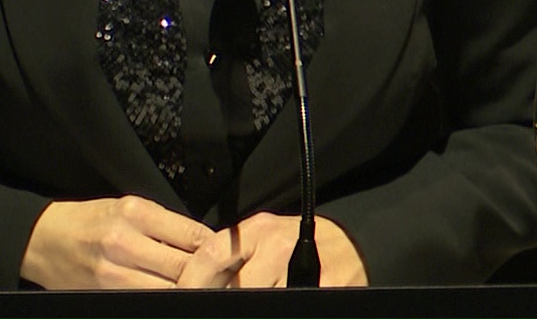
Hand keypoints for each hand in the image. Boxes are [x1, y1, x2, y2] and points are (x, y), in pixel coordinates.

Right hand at [20, 196, 217, 288]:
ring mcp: (114, 273)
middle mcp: (124, 242)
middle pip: (185, 268)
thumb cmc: (89, 221)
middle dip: (208, 275)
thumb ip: (165, 225)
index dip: (216, 249)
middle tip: (225, 278)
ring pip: (169, 291)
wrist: (43, 240)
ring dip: (189, 291)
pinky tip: (172, 295)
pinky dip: (164, 299)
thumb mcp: (127, 207)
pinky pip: (146, 301)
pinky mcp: (106, 294)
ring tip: (202, 289)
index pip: (193, 235)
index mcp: (134, 213)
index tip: (228, 255)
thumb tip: (206, 242)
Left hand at [177, 213, 368, 287]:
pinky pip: (294, 303)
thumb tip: (196, 283)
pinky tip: (283, 304)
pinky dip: (283, 306)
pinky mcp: (330, 286)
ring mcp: (305, 265)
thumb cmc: (303, 244)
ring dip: (258, 303)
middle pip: (237, 286)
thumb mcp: (266, 239)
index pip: (212, 254)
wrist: (355, 242)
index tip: (182, 295)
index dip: (192, 280)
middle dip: (228, 297)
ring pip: (263, 298)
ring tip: (262, 300)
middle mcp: (279, 243)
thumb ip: (235, 258)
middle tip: (226, 302)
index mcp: (258, 229)